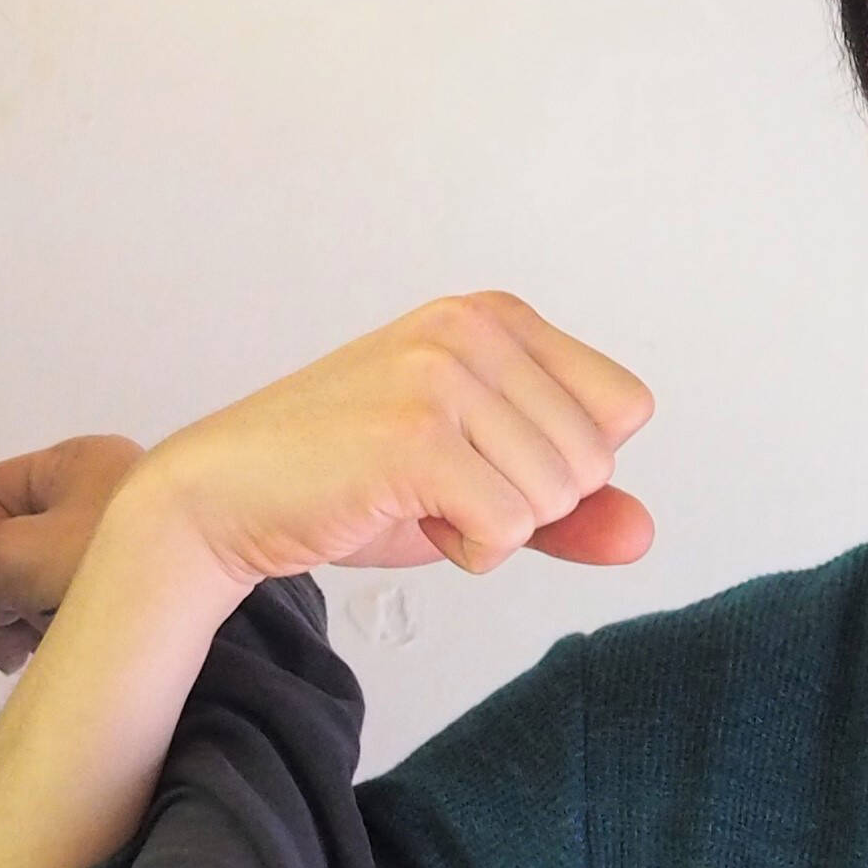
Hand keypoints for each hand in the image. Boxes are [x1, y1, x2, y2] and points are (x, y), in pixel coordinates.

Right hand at [0, 294, 654, 671]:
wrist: (223, 498)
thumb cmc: (343, 483)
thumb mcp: (473, 485)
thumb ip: (563, 508)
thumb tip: (645, 534)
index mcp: (496, 316)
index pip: (624, 410)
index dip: (560, 464)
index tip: (475, 461)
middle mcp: (474, 328)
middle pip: (597, 462)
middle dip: (527, 503)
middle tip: (435, 486)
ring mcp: (442, 375)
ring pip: (558, 499)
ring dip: (493, 530)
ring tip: (412, 498)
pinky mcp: (414, 435)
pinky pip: (510, 529)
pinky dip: (469, 551)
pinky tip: (403, 517)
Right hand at [0, 435, 144, 675]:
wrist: (228, 560)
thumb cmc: (123, 554)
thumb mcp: (13, 565)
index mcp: (68, 464)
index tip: (15, 574)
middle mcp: (101, 491)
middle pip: (13, 548)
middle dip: (21, 595)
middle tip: (51, 615)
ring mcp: (130, 537)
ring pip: (51, 585)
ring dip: (54, 617)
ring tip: (87, 629)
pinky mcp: (157, 581)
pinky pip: (94, 606)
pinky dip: (90, 628)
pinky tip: (111, 642)